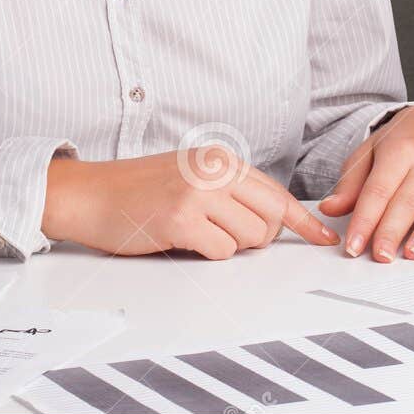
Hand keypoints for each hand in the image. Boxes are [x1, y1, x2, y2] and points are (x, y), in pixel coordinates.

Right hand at [42, 145, 339, 259]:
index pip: (275, 192)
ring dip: (227, 246)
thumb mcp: (188, 176)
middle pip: (271, 218)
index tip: (324, 238)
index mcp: (218, 158)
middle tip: (224, 236)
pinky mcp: (181, 219)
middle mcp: (213, 170)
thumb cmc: (135, 191)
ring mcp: (198, 193)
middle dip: (259, 238)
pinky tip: (181, 239)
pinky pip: (222, 252)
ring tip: (195, 233)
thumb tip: (270, 220)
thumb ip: (228, 190)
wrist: (89, 194)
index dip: (302, 221)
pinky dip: (206, 255)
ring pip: (249, 238)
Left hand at [317, 106, 413, 262]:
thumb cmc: (399, 144)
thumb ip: (351, 184)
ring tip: (412, 255)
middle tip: (380, 256)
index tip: (354, 246)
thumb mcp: (369, 154)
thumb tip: (330, 208)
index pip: (378, 190)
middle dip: (392, 231)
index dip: (365, 220)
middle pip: (409, 201)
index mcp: (400, 149)